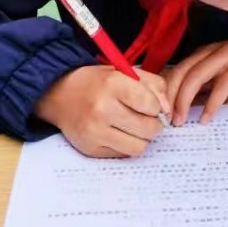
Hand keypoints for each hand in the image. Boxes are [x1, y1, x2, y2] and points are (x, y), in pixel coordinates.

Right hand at [35, 66, 169, 158]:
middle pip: (148, 129)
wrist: (60, 94)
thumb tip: (167, 110)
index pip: (150, 104)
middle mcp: (102, 109)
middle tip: (147, 118)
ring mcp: (95, 132)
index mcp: (112, 84)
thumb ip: (153, 85)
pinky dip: (127, 144)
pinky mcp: (91, 149)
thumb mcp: (125, 71)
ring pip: (139, 147)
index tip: (151, 105)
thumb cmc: (97, 82)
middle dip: (154, 124)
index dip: (157, 107)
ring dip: (142, 138)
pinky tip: (120, 133)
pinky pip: (123, 154)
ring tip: (136, 127)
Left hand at [163, 40, 227, 126]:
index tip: (160, 110)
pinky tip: (205, 118)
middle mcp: (213, 49)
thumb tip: (177, 103)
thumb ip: (202, 82)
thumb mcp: (219, 73)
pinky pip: (222, 85)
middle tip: (168, 119)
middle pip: (183, 71)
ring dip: (185, 100)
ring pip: (197, 76)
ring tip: (180, 120)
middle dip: (171, 96)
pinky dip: (211, 103)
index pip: (178, 69)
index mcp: (204, 52)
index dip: (166, 90)